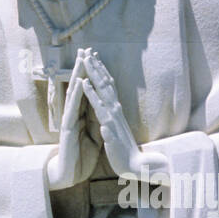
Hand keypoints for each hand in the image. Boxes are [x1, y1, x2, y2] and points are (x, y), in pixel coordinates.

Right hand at [46, 49, 101, 190]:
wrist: (69, 174)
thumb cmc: (80, 156)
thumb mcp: (94, 137)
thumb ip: (97, 122)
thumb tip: (103, 109)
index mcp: (83, 116)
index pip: (88, 91)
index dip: (92, 75)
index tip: (96, 59)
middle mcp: (74, 114)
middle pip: (79, 87)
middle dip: (84, 68)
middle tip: (86, 49)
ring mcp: (69, 119)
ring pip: (74, 93)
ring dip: (78, 75)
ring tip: (82, 59)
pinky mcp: (67, 128)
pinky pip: (72, 108)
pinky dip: (76, 94)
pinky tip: (79, 82)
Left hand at [80, 48, 157, 180]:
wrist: (134, 167)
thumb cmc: (123, 149)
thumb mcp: (116, 129)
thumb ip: (112, 117)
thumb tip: (111, 105)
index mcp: (115, 111)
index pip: (108, 87)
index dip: (101, 71)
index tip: (93, 57)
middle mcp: (115, 110)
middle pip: (106, 83)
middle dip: (96, 66)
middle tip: (87, 50)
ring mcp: (113, 117)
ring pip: (103, 90)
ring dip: (94, 74)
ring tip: (85, 59)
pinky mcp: (110, 127)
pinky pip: (99, 107)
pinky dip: (92, 94)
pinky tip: (84, 84)